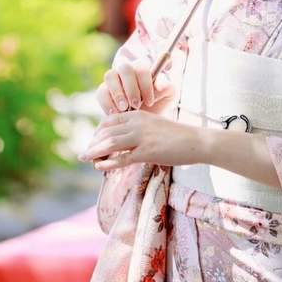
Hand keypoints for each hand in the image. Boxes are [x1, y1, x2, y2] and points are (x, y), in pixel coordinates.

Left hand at [77, 109, 203, 170]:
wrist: (197, 141)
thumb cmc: (177, 136)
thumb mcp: (154, 126)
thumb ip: (138, 130)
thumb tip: (124, 140)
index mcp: (138, 114)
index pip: (109, 121)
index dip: (98, 132)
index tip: (93, 142)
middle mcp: (137, 123)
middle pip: (106, 132)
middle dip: (93, 143)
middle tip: (84, 153)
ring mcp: (142, 137)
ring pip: (111, 144)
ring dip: (95, 152)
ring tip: (84, 158)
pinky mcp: (148, 152)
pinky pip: (123, 158)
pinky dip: (108, 163)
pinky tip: (99, 167)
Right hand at [94, 61, 173, 114]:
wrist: (144, 120)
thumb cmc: (157, 104)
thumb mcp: (167, 97)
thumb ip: (167, 88)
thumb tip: (160, 85)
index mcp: (142, 68)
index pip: (141, 67)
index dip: (145, 84)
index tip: (150, 102)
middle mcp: (126, 70)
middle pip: (124, 68)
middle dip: (130, 87)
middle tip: (136, 105)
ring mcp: (113, 79)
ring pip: (110, 76)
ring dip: (117, 93)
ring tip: (124, 109)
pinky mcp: (103, 91)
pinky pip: (101, 92)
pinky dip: (107, 103)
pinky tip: (115, 114)